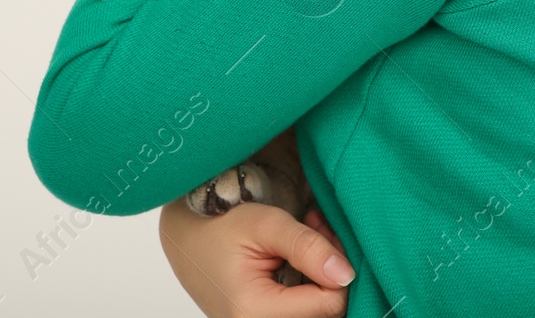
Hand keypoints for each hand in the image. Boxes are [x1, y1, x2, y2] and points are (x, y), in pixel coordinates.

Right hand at [158, 196, 353, 317]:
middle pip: (325, 308)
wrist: (187, 237)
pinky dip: (310, 278)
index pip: (328, 304)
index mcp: (255, 311)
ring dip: (322, 270)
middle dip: (331, 266)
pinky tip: (301, 251)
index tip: (324, 231)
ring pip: (316, 307)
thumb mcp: (267, 225)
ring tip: (309, 233)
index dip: (338, 267)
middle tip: (318, 227)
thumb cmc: (220, 226)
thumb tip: (347, 274)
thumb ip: (307, 248)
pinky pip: (301, 306)